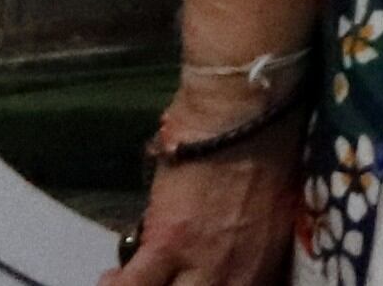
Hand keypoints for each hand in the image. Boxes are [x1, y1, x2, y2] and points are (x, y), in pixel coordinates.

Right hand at [108, 121, 299, 285]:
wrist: (245, 114)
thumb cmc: (266, 145)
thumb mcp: (273, 206)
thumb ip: (253, 239)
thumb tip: (233, 249)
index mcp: (269, 259)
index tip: (195, 282)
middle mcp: (238, 270)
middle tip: (163, 281)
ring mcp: (203, 261)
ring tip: (131, 283)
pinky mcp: (169, 244)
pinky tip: (109, 278)